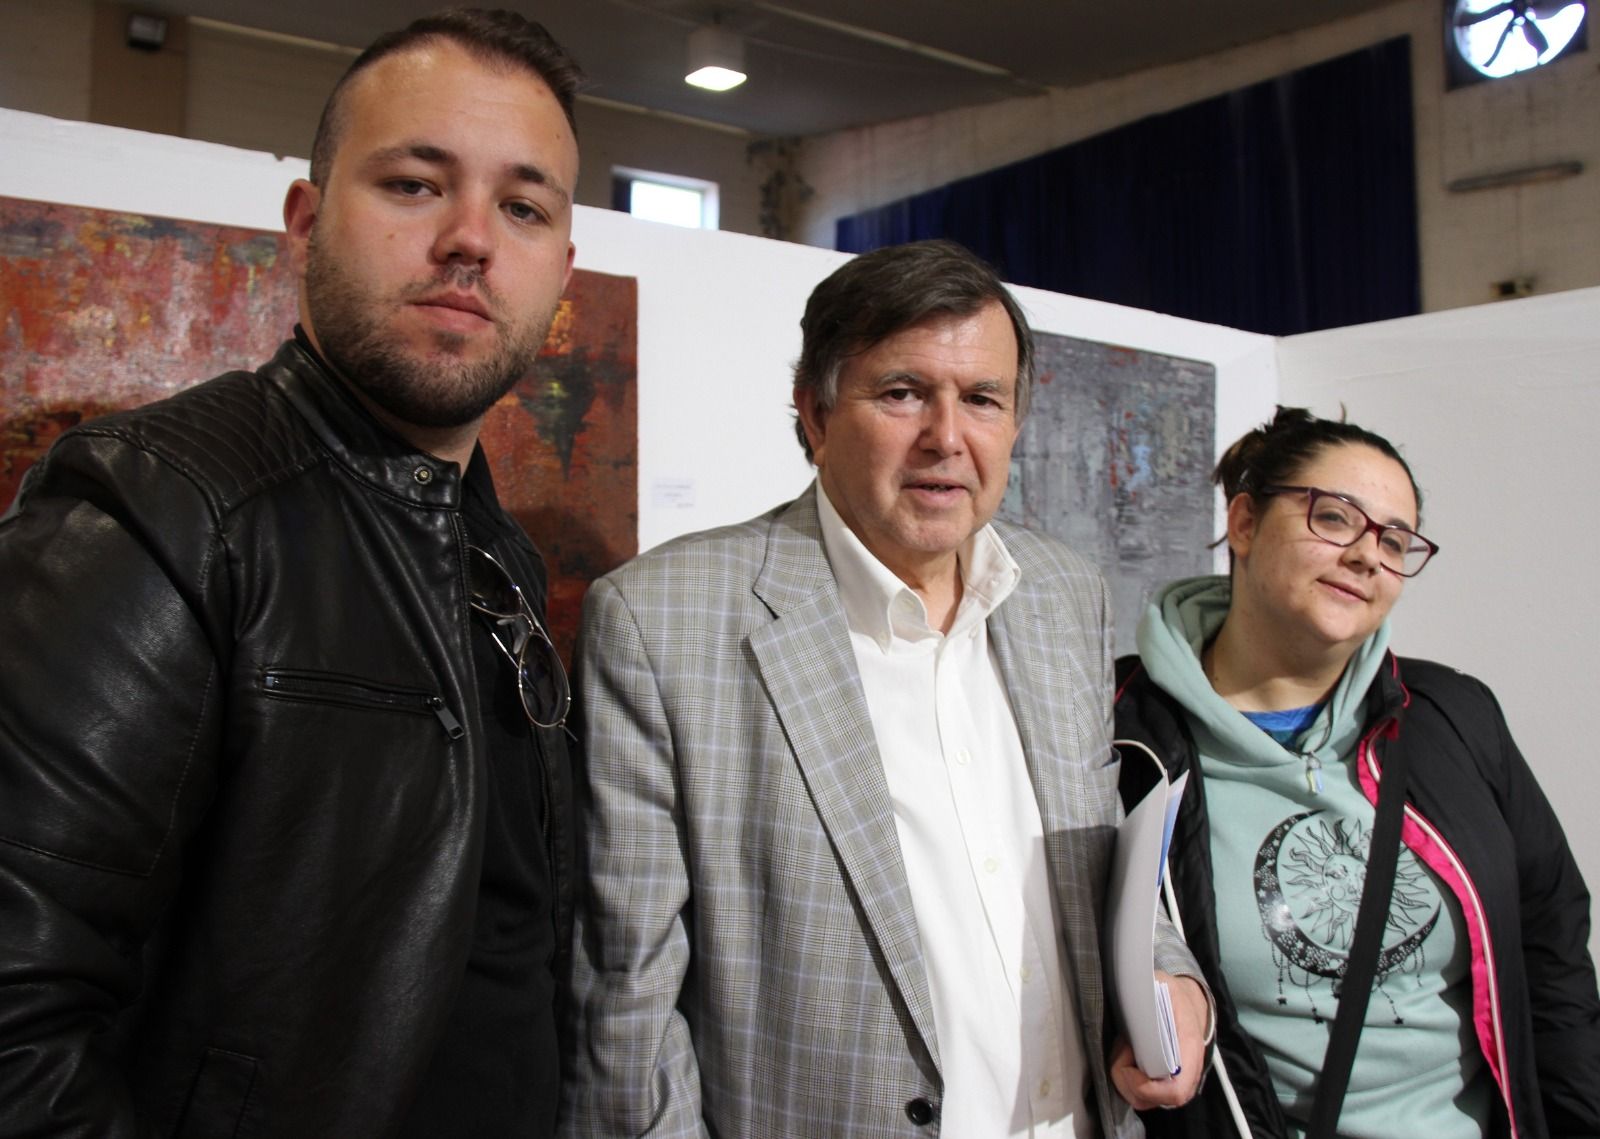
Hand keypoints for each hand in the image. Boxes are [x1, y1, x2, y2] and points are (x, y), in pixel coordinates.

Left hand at [1109, 971, 1209, 1110]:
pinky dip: (1125, 1079)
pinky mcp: (1160, 1083)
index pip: (1176, 1091)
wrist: (1188, 1003)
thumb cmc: (1174, 995)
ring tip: (1125, 1050)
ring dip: (1123, 1078)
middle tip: (1123, 1049)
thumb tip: (1132, 992)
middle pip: (1151, 1100)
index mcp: (1189, 1051)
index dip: (1146, 1087)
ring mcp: (1172, 1082)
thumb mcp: (1163, 985)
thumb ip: (1148, 991)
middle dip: (1125, 1079)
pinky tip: (1126, 1055)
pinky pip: (1138, 1093)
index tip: (1127, 1065)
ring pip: (1141, 1099)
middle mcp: (1185, 1075)